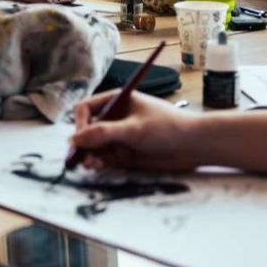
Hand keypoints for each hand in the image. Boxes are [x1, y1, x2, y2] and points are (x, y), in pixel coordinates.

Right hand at [71, 91, 199, 172]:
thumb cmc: (166, 127)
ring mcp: (119, 136)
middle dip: (82, 142)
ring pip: (94, 146)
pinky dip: (98, 162)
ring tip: (90, 164)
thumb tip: (74, 139)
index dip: (80, 123)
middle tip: (77, 157)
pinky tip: (97, 166)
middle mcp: (114, 117)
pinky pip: (104, 158)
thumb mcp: (133, 129)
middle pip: (87, 128)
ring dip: (89, 154)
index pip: (86, 108)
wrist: (193, 146)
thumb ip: (104, 133)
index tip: (80, 138)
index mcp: (116, 100)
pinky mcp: (124, 154)